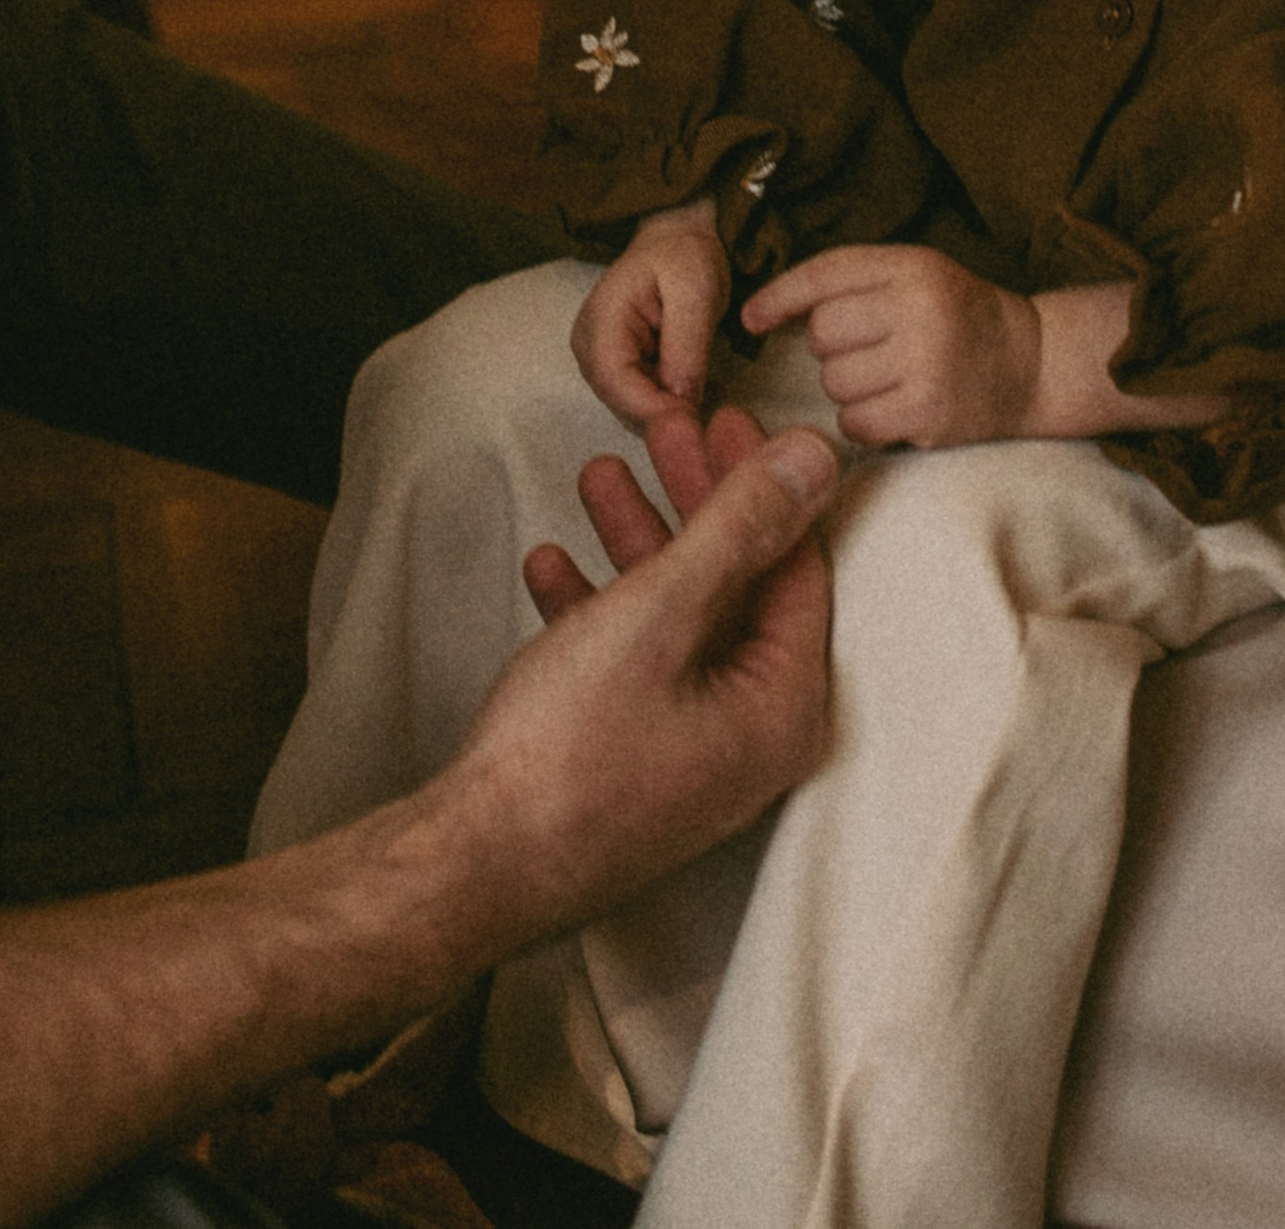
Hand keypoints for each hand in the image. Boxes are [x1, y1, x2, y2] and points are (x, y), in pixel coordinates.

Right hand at [446, 403, 836, 949]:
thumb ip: (739, 528)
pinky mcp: (635, 764)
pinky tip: (550, 565)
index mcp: (782, 707)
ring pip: (679, 619)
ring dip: (639, 543)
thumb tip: (814, 462)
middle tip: (661, 433)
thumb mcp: (660, 613)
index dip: (760, 481)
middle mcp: (750, 738)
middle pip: (738, 586)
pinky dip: (599, 608)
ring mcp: (692, 755)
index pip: (797, 565)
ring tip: (596, 477)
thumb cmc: (569, 752)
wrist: (471, 866)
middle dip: (693, 500)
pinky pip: (633, 664)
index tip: (723, 418)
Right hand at [574, 202, 730, 423]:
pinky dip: (675, 403)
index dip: (654, 410)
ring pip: (635, 411)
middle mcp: (590, 350)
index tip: (696, 419)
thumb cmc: (684, 257)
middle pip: (622, 405)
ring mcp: (602, 364)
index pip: (616, 383)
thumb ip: (687, 342)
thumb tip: (682, 398)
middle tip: (715, 412)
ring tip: (714, 391)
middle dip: (667, 414)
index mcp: (599, 322)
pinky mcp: (621, 372)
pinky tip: (704, 389)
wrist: (678, 242)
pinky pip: (645, 403)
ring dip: (674, 411)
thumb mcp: (695, 290)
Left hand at [743, 242, 1044, 446]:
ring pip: (835, 381)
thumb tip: (774, 307)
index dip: (779, 296)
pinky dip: (863, 421)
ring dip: (848, 388)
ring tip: (889, 378)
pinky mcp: (928, 412)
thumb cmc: (960, 316)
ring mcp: (925, 362)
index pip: (825, 274)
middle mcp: (919, 308)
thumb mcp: (919, 274)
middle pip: (824, 333)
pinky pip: (855, 422)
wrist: (1032, 363)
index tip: (750, 318)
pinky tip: (894, 408)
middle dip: (834, 348)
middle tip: (872, 349)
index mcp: (913, 266)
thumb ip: (859, 280)